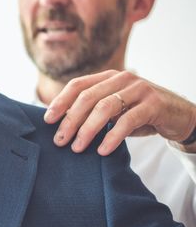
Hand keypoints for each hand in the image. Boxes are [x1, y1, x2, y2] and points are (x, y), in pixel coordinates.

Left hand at [43, 70, 195, 155]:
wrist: (179, 116)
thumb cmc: (139, 114)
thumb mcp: (114, 110)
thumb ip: (92, 111)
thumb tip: (60, 124)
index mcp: (108, 77)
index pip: (77, 85)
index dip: (60, 102)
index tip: (47, 120)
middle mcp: (122, 78)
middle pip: (87, 97)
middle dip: (70, 120)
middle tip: (59, 141)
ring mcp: (139, 89)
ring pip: (104, 108)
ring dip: (87, 130)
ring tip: (77, 148)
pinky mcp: (153, 104)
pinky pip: (127, 121)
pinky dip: (112, 136)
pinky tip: (102, 150)